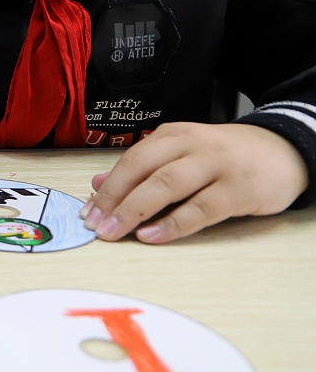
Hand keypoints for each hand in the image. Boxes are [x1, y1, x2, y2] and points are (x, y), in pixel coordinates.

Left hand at [82, 122, 307, 243]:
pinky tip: (152, 235)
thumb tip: (98, 185)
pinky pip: (201, 209)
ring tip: (114, 232)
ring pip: (167, 185)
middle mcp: (192, 146)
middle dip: (114, 198)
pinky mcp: (239, 189)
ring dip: (135, 211)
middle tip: (95, 225)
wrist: (284, 151)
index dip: (107, 187)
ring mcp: (217, 166)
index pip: (131, 159)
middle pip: (143, 168)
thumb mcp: (182, 153)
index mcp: (173, 135)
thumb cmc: (224, 157)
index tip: (87, 212)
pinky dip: (173, 224)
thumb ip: (143, 168)